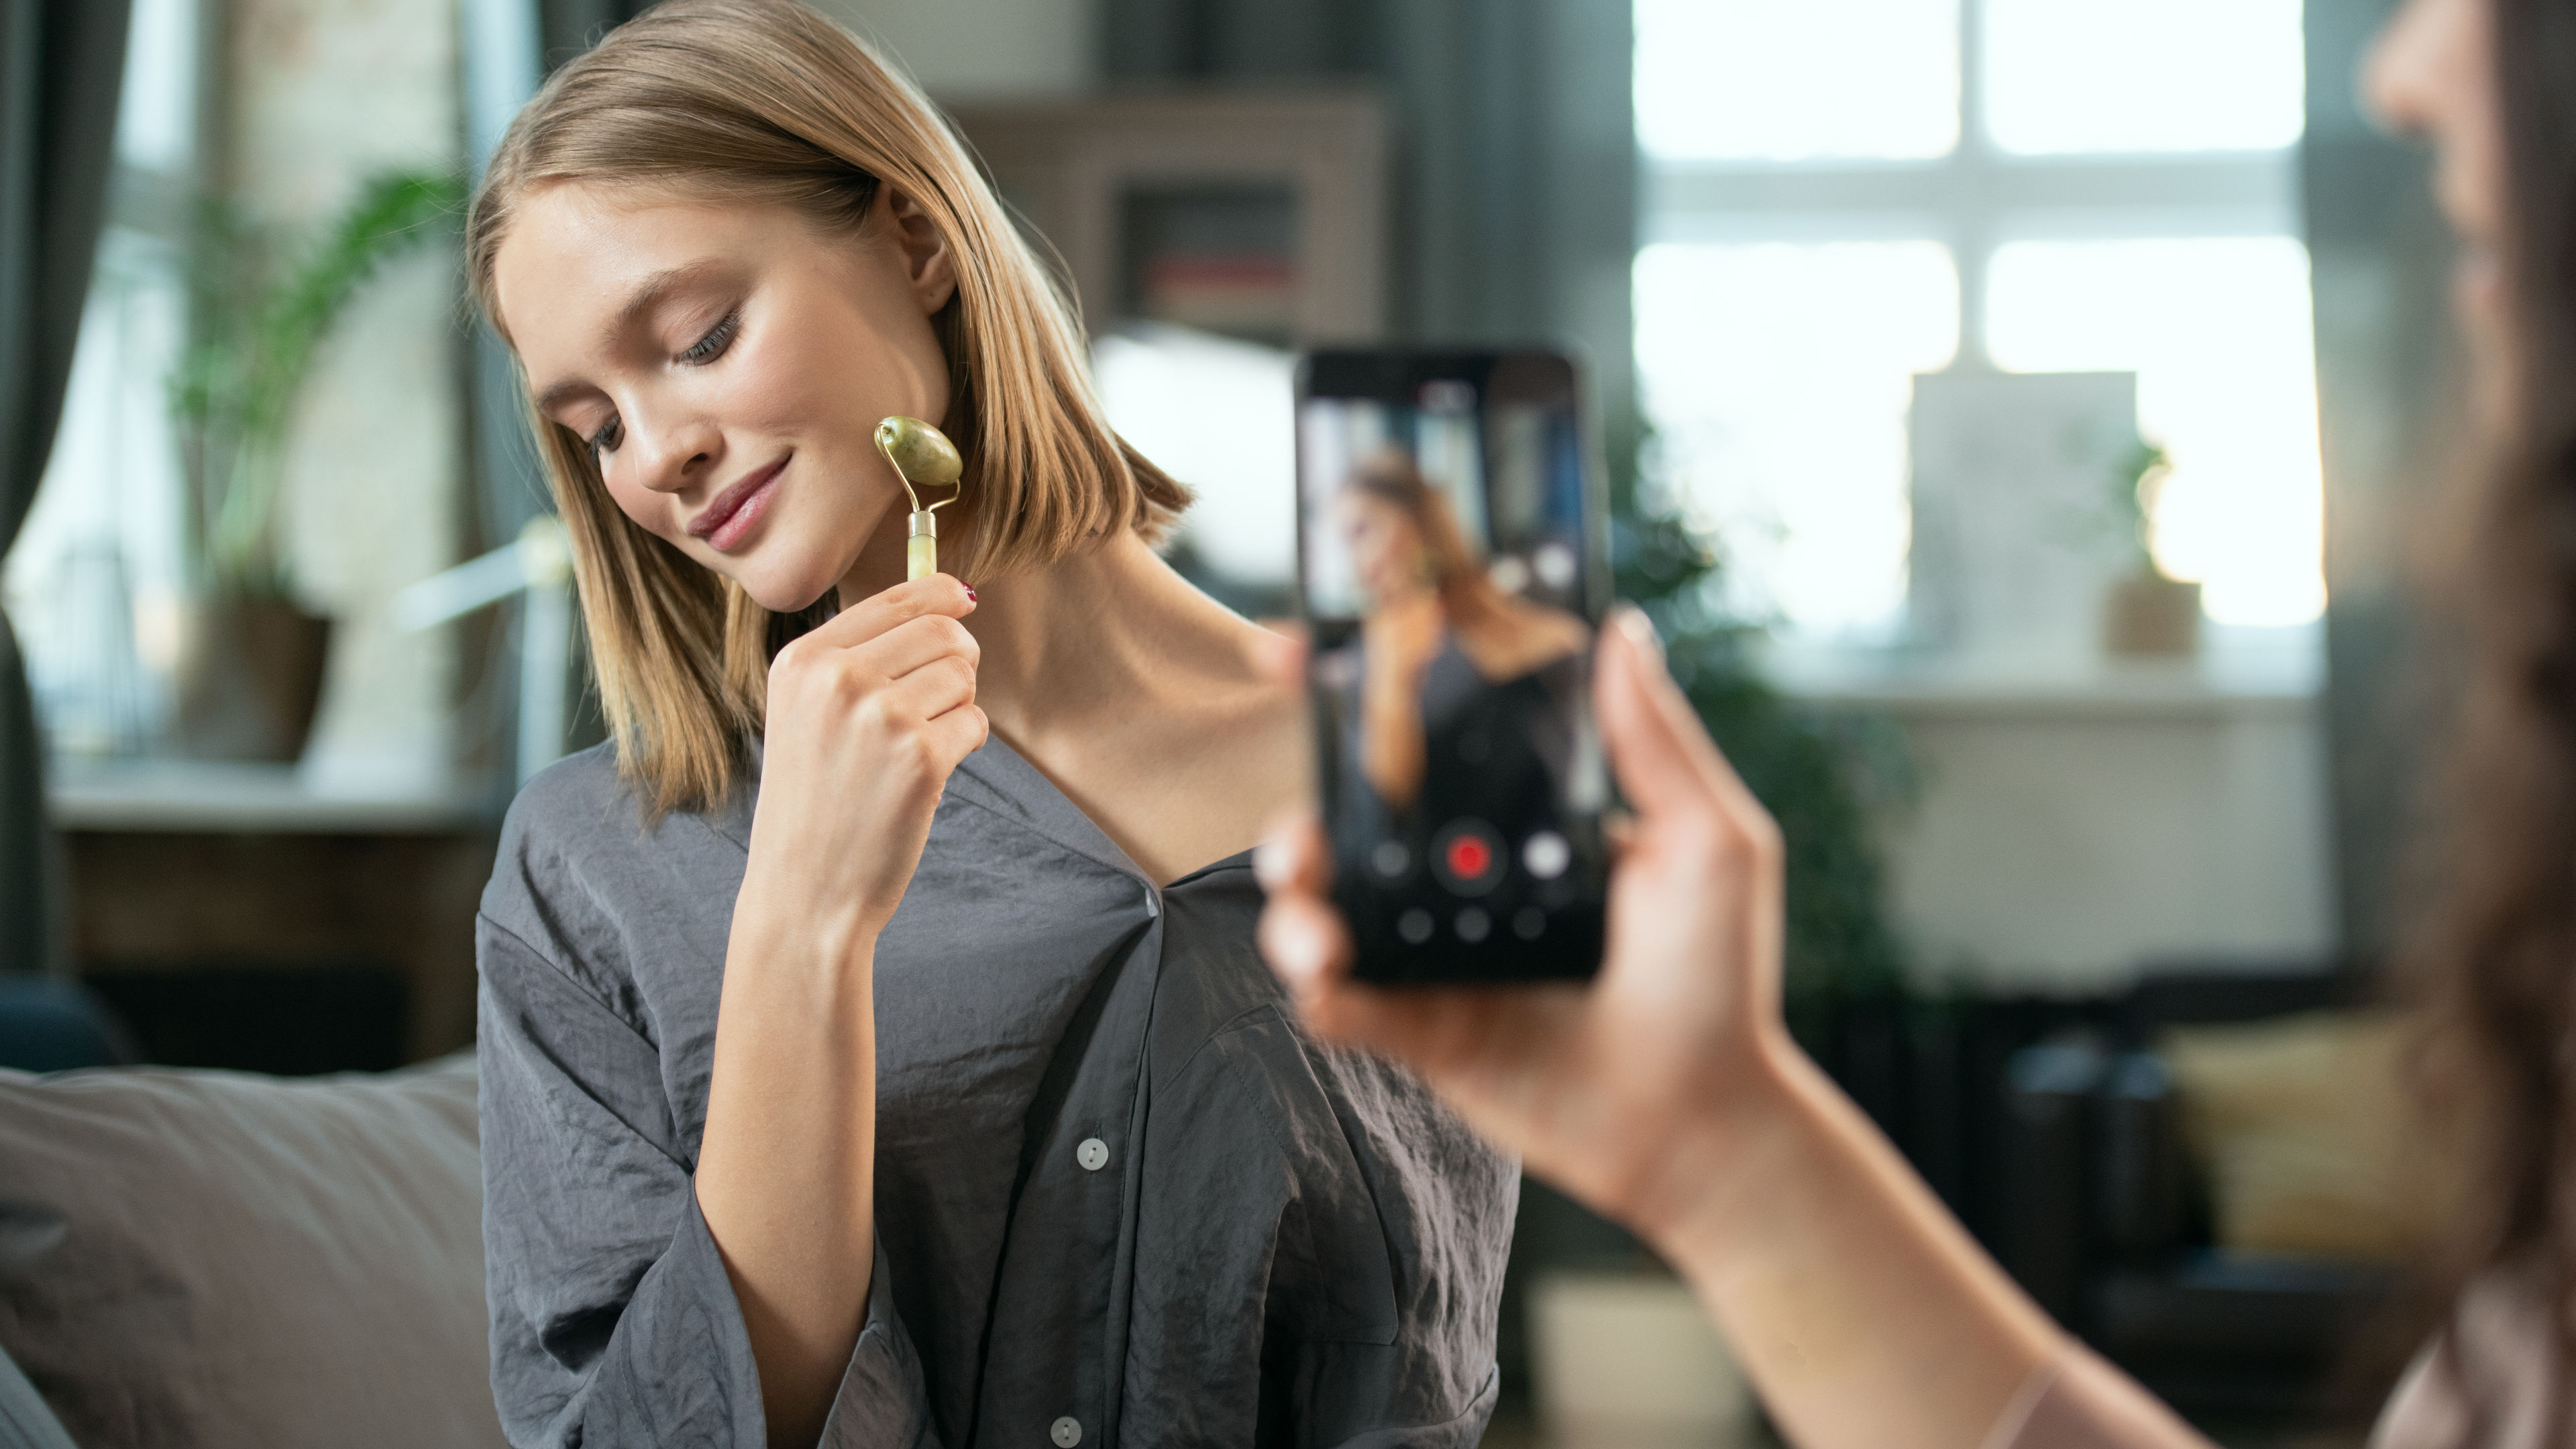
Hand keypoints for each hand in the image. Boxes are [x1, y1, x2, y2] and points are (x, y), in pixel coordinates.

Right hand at [740, 575, 988, 955]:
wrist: (805, 890)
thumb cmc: (814, 803)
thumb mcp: (805, 713)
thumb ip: (858, 657)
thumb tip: (950, 598)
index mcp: (803, 660)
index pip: (894, 599)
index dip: (940, 593)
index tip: (963, 598)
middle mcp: (838, 678)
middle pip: (941, 631)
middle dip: (958, 659)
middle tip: (945, 697)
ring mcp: (880, 715)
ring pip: (963, 675)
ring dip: (959, 707)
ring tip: (921, 745)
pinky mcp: (920, 756)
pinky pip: (975, 723)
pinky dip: (966, 745)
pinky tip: (929, 774)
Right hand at [1256, 607, 1791, 1237]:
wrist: (1703, 1119)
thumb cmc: (1719, 979)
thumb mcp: (1708, 842)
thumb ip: (1655, 741)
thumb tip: (1622, 629)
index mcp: (1519, 817)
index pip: (1424, 736)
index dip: (1356, 692)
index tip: (1301, 653)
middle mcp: (1462, 876)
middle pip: (1349, 818)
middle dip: (1300, 806)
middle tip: (1301, 818)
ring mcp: (1431, 951)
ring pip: (1323, 904)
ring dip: (1294, 899)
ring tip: (1312, 915)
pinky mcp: (1417, 1028)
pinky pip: (1338, 1000)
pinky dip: (1316, 984)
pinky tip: (1327, 975)